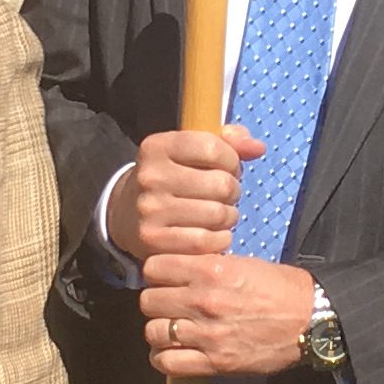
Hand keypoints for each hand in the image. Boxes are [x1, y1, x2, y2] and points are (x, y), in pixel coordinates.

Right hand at [105, 124, 260, 263]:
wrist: (125, 213)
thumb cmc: (172, 178)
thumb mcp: (191, 152)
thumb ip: (228, 142)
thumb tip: (258, 148)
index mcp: (157, 146)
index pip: (212, 147)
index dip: (231, 160)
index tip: (226, 168)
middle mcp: (149, 176)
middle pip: (221, 184)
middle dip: (232, 191)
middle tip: (222, 196)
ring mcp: (149, 209)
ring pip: (217, 215)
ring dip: (228, 217)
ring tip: (218, 215)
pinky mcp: (152, 239)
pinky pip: (205, 241)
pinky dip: (219, 240)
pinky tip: (213, 234)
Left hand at [138, 254, 317, 376]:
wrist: (311, 320)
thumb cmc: (281, 289)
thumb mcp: (242, 263)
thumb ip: (206, 265)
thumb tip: (177, 269)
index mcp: (211, 270)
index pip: (154, 267)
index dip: (157, 273)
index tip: (165, 278)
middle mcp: (204, 301)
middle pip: (148, 301)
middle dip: (157, 301)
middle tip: (169, 304)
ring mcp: (208, 334)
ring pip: (153, 332)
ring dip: (160, 330)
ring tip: (172, 328)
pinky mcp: (215, 362)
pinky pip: (166, 363)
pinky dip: (164, 358)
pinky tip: (174, 351)